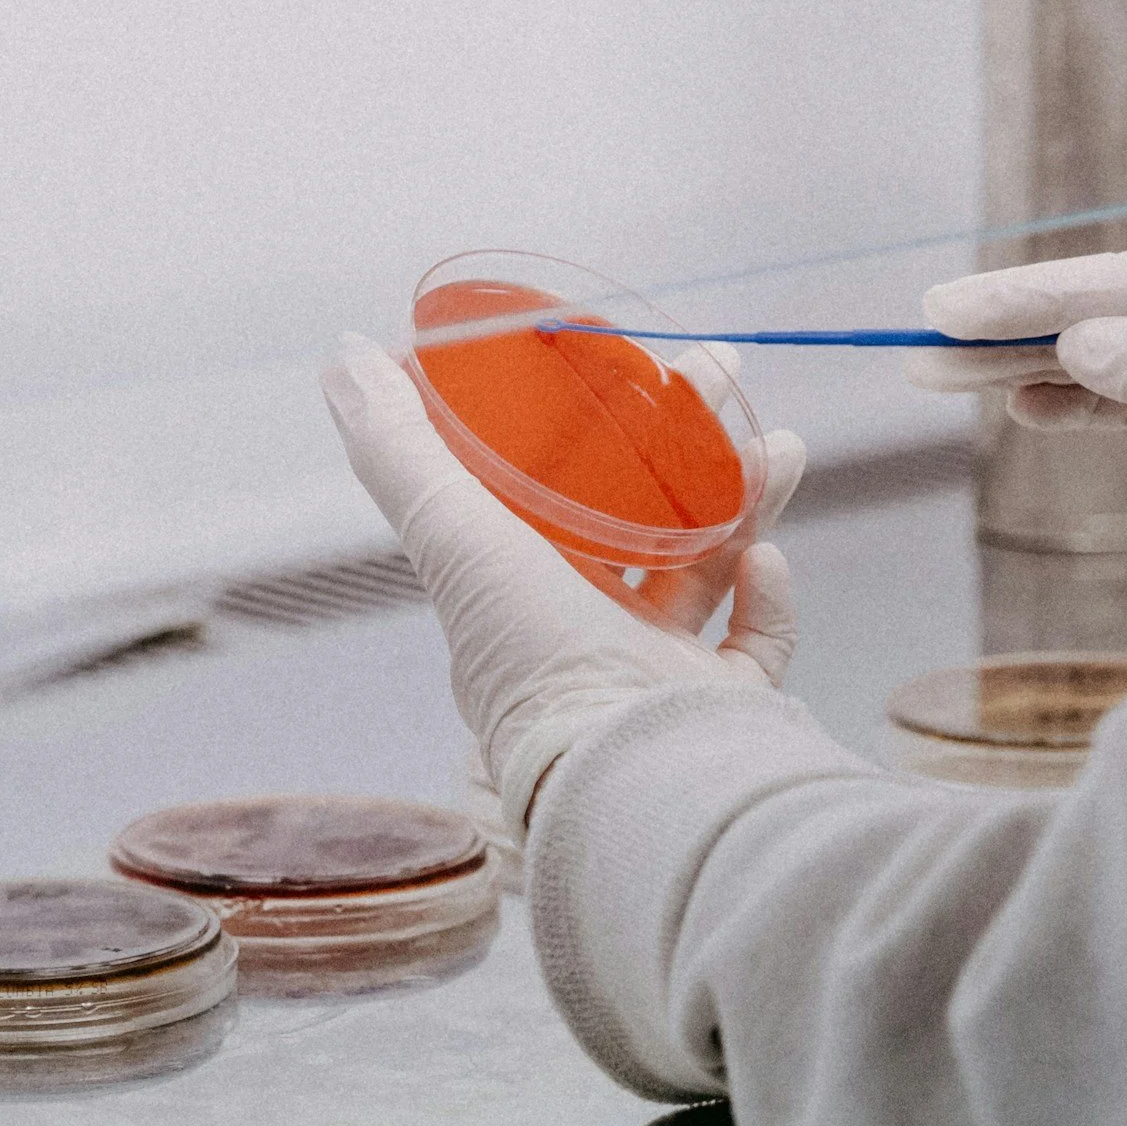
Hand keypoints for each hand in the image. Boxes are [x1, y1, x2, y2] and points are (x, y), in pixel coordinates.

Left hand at [324, 333, 804, 831]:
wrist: (637, 771)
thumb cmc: (538, 662)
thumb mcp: (456, 536)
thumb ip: (399, 449)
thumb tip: (346, 354)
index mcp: (520, 595)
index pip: (555, 491)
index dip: (589, 422)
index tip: (625, 362)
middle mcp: (586, 633)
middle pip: (642, 513)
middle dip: (685, 438)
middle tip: (718, 372)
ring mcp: (659, 673)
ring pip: (710, 564)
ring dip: (743, 496)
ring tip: (780, 445)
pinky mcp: (724, 706)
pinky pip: (756, 640)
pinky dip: (767, 599)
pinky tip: (767, 558)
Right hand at [905, 244, 1126, 582]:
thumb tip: (1078, 341)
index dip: (1043, 294)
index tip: (957, 308)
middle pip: (1118, 311)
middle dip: (1020, 327)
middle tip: (926, 341)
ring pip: (1115, 359)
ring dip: (1031, 367)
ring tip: (945, 378)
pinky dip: (1076, 405)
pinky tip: (1022, 405)